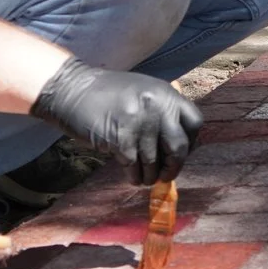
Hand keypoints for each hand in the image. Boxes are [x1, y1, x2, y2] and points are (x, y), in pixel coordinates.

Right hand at [30, 58, 203, 184]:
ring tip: (145, 179)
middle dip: (174, 166)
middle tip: (165, 175)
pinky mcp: (120, 138)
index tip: (181, 153)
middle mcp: (158, 108)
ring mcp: (140, 123)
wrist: (72, 89)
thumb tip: (175, 147)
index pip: (195, 122)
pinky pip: (133, 165)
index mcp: (167, 94)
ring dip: (151, 175)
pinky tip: (132, 177)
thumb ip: (162, 111)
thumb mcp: (144, 92)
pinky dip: (134, 175)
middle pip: (179, 147)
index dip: (191, 142)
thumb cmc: (107, 93)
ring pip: (154, 161)